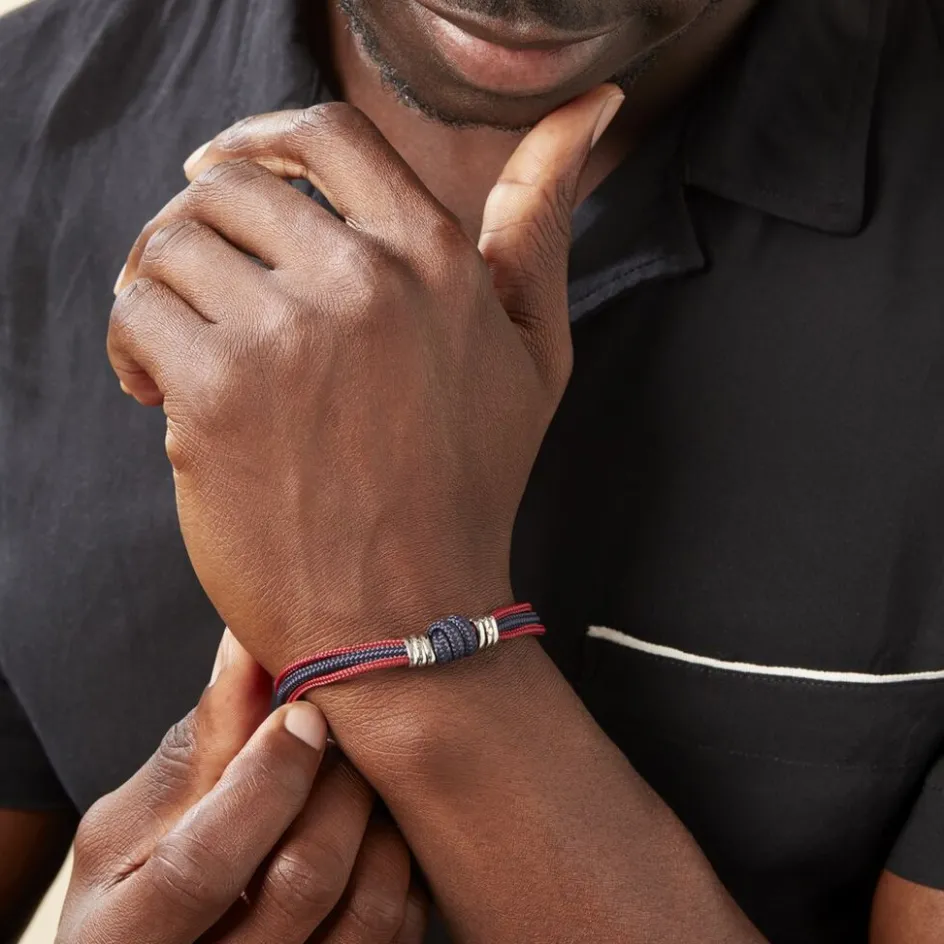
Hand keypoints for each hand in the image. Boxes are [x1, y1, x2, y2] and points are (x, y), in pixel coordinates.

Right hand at [58, 632, 426, 943]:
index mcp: (125, 935)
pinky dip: (403, 864)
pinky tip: (376, 828)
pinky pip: (401, 928)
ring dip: (379, 818)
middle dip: (337, 783)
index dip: (266, 778)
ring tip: (356, 776)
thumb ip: (198, 742)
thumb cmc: (135, 885)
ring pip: (370, 907)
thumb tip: (248, 641)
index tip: (304, 713)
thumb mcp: (134, 824)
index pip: (205, 864)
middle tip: (341, 732)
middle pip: (305, 878)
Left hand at [107, 87, 623, 672]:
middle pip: (229, 184)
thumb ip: (543, 224)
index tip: (225, 170)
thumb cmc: (470, 487)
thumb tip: (590, 112)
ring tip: (184, 348)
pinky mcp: (216, 396)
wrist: (408, 614)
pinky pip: (137, 314)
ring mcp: (287, 336)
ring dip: (163, 288)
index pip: (326, 134)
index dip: (261, 140)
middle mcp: (363, 281)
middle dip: (201, 229)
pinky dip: (132, 346)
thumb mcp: (536, 350)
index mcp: (435, 259)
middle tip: (204, 288)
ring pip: (171, 243)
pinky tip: (162, 392)